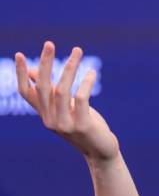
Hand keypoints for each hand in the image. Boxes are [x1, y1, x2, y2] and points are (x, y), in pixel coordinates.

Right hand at [15, 41, 119, 162]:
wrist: (101, 152)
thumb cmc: (85, 125)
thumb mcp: (67, 107)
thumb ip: (51, 92)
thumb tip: (33, 70)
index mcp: (45, 114)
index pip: (26, 93)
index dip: (21, 75)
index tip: (19, 54)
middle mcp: (50, 120)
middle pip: (43, 87)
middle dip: (45, 63)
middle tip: (49, 43)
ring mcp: (65, 124)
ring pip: (62, 91)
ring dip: (69, 68)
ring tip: (77, 51)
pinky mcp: (82, 126)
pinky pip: (81, 99)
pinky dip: (86, 83)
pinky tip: (91, 72)